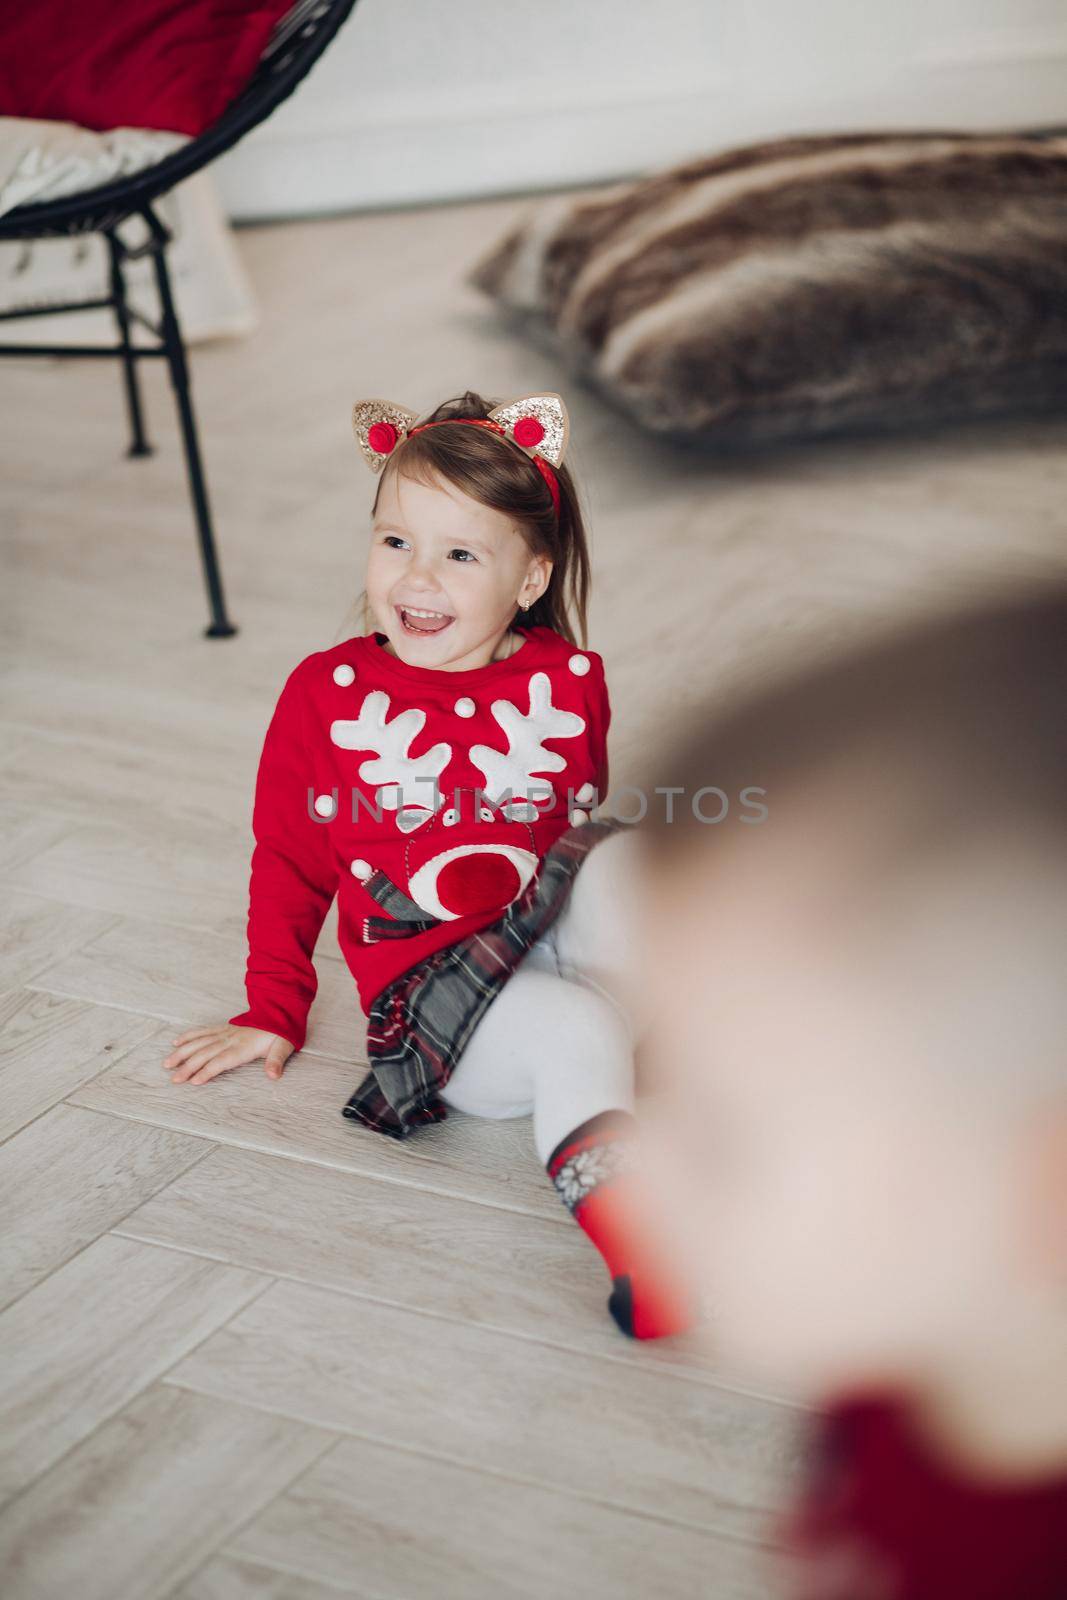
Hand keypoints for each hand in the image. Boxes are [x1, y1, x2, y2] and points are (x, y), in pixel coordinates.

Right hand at [164, 1024, 295, 1084]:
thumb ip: (276, 1061)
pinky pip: (203, 1031)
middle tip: (174, 1079)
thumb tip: (274, 1075)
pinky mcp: (223, 1028)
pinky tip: (177, 1042)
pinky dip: (189, 1036)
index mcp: (243, 1047)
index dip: (207, 1071)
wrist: (279, 1012)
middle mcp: (230, 1040)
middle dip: (188, 1066)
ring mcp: (224, 1033)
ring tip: (168, 1063)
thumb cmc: (280, 1033)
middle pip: (205, 1054)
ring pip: (199, 1042)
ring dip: (182, 1052)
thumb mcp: (283, 1047)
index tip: (194, 1081)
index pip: (221, 1061)